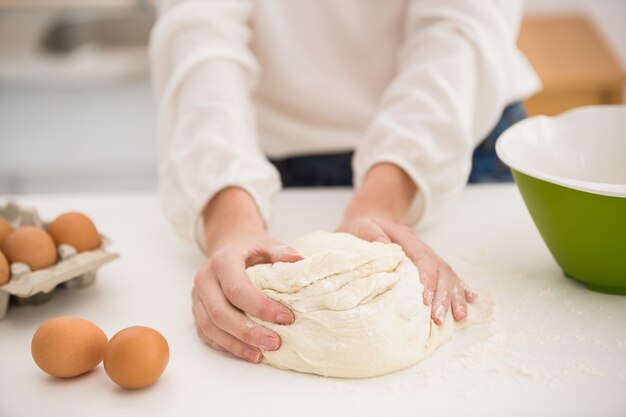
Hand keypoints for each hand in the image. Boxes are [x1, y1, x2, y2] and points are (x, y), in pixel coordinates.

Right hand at [192, 187, 300, 361]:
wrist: (227, 247)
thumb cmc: (250, 249)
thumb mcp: (266, 244)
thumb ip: (281, 252)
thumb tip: (300, 259)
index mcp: (222, 261)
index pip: (237, 289)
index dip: (261, 307)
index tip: (286, 318)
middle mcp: (204, 279)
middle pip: (221, 312)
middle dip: (248, 332)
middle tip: (275, 343)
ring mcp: (197, 297)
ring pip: (210, 327)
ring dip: (236, 344)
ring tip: (261, 355)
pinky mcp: (197, 311)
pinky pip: (207, 334)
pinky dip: (227, 346)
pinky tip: (248, 353)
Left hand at [338, 216, 475, 324]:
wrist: (368, 221)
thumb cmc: (360, 228)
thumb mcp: (359, 226)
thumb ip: (370, 233)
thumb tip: (384, 244)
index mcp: (406, 237)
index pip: (422, 259)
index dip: (427, 280)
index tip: (426, 301)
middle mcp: (420, 245)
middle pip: (439, 270)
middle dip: (443, 295)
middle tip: (440, 319)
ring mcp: (426, 253)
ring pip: (447, 274)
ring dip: (455, 296)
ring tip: (460, 317)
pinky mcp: (427, 262)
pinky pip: (447, 274)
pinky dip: (459, 287)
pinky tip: (469, 300)